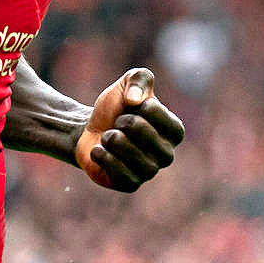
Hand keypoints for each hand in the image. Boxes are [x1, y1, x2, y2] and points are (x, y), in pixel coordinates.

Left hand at [75, 68, 183, 191]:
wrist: (89, 130)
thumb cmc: (115, 108)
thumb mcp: (128, 82)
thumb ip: (140, 78)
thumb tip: (135, 100)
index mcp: (174, 130)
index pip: (158, 114)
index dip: (139, 106)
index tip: (132, 107)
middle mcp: (167, 154)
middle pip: (142, 130)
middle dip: (122, 121)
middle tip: (117, 123)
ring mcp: (149, 171)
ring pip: (129, 151)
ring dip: (111, 138)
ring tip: (108, 136)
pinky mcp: (131, 184)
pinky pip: (118, 171)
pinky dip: (103, 156)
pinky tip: (99, 150)